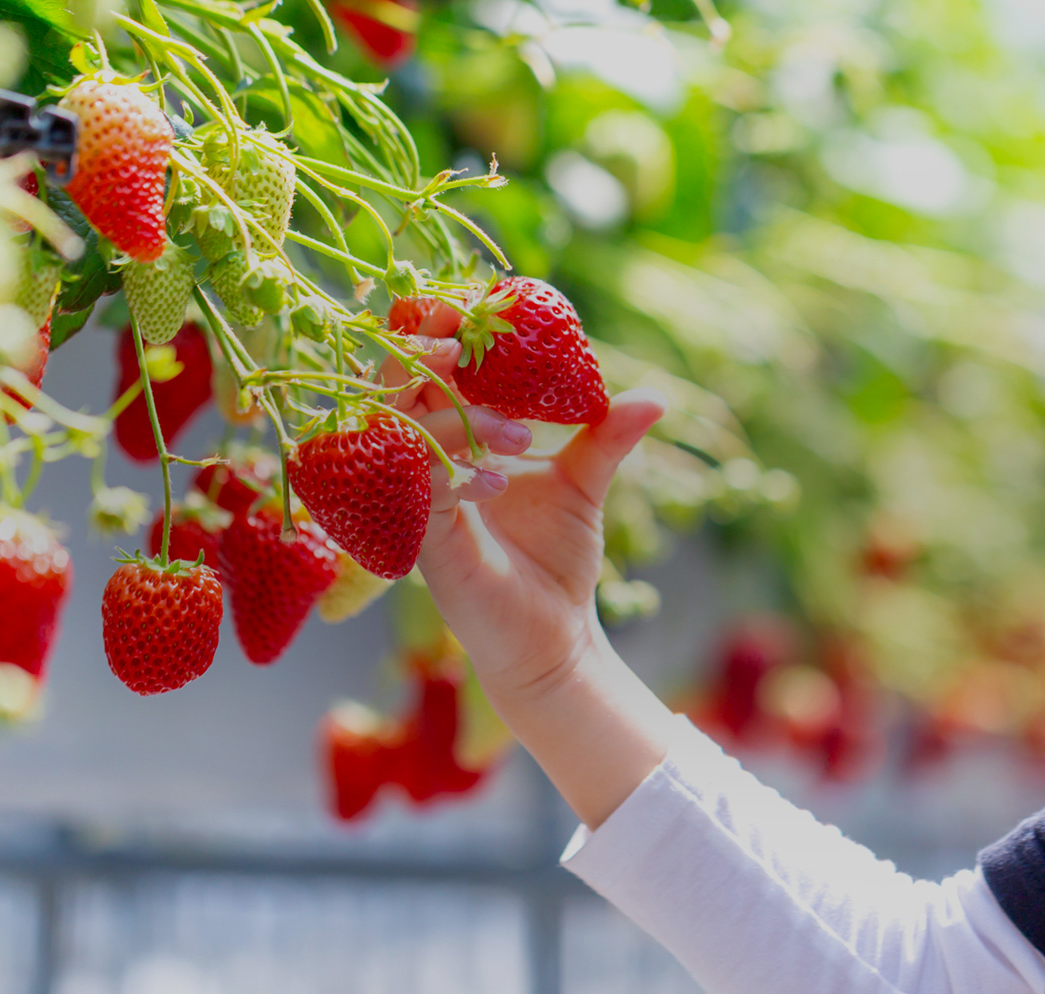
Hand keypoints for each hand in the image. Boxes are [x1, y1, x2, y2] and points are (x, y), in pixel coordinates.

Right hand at [388, 339, 665, 700]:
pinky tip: (500, 480)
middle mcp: (421, 461)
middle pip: (391, 380)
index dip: (442, 323)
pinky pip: (419, 487)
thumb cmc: (556, 561)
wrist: (553, 640)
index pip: (425, 360)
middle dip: (429, 351)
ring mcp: (415, 499)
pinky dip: (458, 471)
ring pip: (399, 429)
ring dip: (457, 416)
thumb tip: (653, 397)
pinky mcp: (421, 541)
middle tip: (473, 347)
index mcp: (451, 435)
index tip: (483, 303)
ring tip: (517, 433)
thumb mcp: (583, 485)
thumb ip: (606, 437)